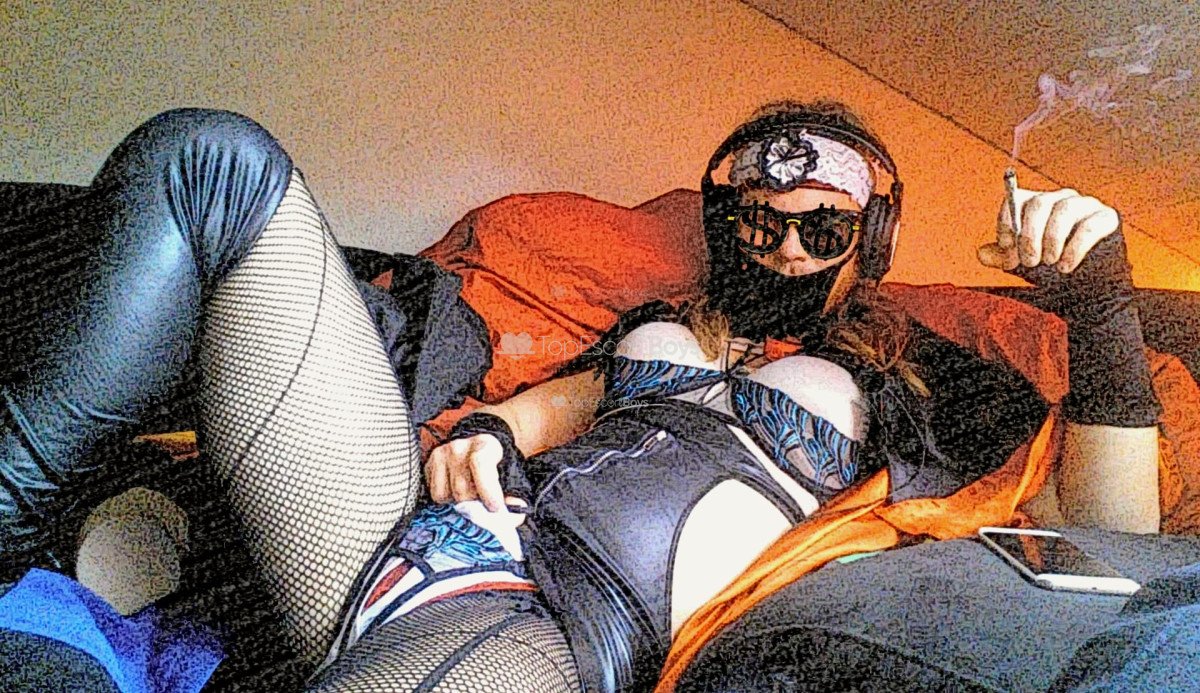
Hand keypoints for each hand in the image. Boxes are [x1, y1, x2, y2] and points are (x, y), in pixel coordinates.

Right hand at [424, 433, 508, 511]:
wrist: (477, 447)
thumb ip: (516, 493)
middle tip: (483, 509)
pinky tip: (456, 495)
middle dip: (475, 506)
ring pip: (445, 495)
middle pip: (462, 489)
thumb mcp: (512, 474)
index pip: (481, 465)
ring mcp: (440, 455)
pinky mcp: (428, 465)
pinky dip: (446, 501)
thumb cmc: (496, 465)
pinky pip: (434, 495)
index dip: (488, 490)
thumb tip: (515, 508)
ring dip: (458, 504)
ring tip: (469, 499)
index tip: (495, 508)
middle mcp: (459, 448)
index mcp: (484, 445)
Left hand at [978, 187, 1120, 274]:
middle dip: (1029, 235)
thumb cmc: (1052, 270)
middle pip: (1039, 203)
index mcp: (1037, 204)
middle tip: (1029, 261)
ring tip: (1049, 264)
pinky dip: (1073, 249)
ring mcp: (1086, 205)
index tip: (1006, 247)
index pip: (1016, 199)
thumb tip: (981, 253)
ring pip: (1064, 210)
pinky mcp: (1106, 218)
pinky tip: (1065, 266)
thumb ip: (1002, 258)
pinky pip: (1087, 227)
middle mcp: (1060, 198)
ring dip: (1052, 240)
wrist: (1088, 290)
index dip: (1007, 222)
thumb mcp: (1022, 265)